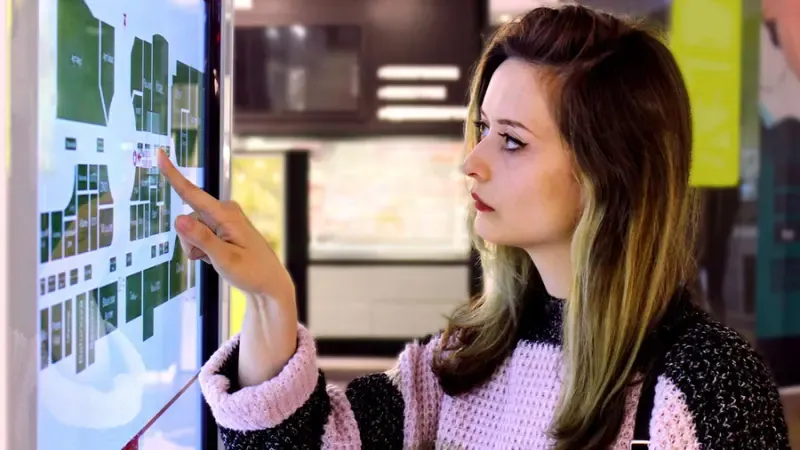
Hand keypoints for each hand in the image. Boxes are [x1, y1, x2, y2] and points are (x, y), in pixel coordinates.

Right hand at [157, 150, 295, 304]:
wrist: (269, 283)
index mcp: (226, 214)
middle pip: (187, 220)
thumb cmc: (252, 272)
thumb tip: (178, 219)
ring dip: (196, 247)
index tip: (160, 154)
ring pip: (191, 229)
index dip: (173, 175)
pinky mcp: (221, 227)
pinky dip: (202, 248)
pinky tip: (217, 257)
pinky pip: (199, 234)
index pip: (192, 193)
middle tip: (211, 258)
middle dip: (190, 241)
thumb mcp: (224, 259)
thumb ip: (201, 239)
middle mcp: (224, 211)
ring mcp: (223, 218)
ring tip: (218, 259)